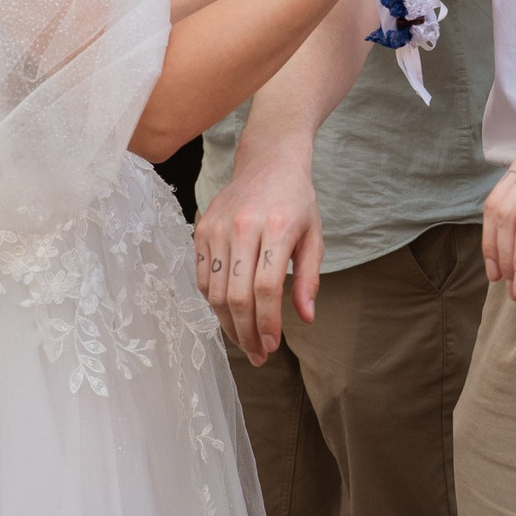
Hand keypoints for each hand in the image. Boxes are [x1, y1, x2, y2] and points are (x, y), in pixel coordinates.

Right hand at [192, 144, 325, 365]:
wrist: (268, 160)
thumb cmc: (297, 200)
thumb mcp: (314, 236)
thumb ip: (309, 278)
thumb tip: (306, 317)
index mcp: (278, 228)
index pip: (266, 288)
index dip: (267, 324)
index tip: (272, 346)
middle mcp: (243, 227)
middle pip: (237, 295)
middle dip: (246, 333)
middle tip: (257, 355)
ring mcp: (218, 227)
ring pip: (215, 291)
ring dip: (228, 324)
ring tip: (244, 341)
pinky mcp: (201, 228)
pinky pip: (201, 277)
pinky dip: (213, 302)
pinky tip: (229, 314)